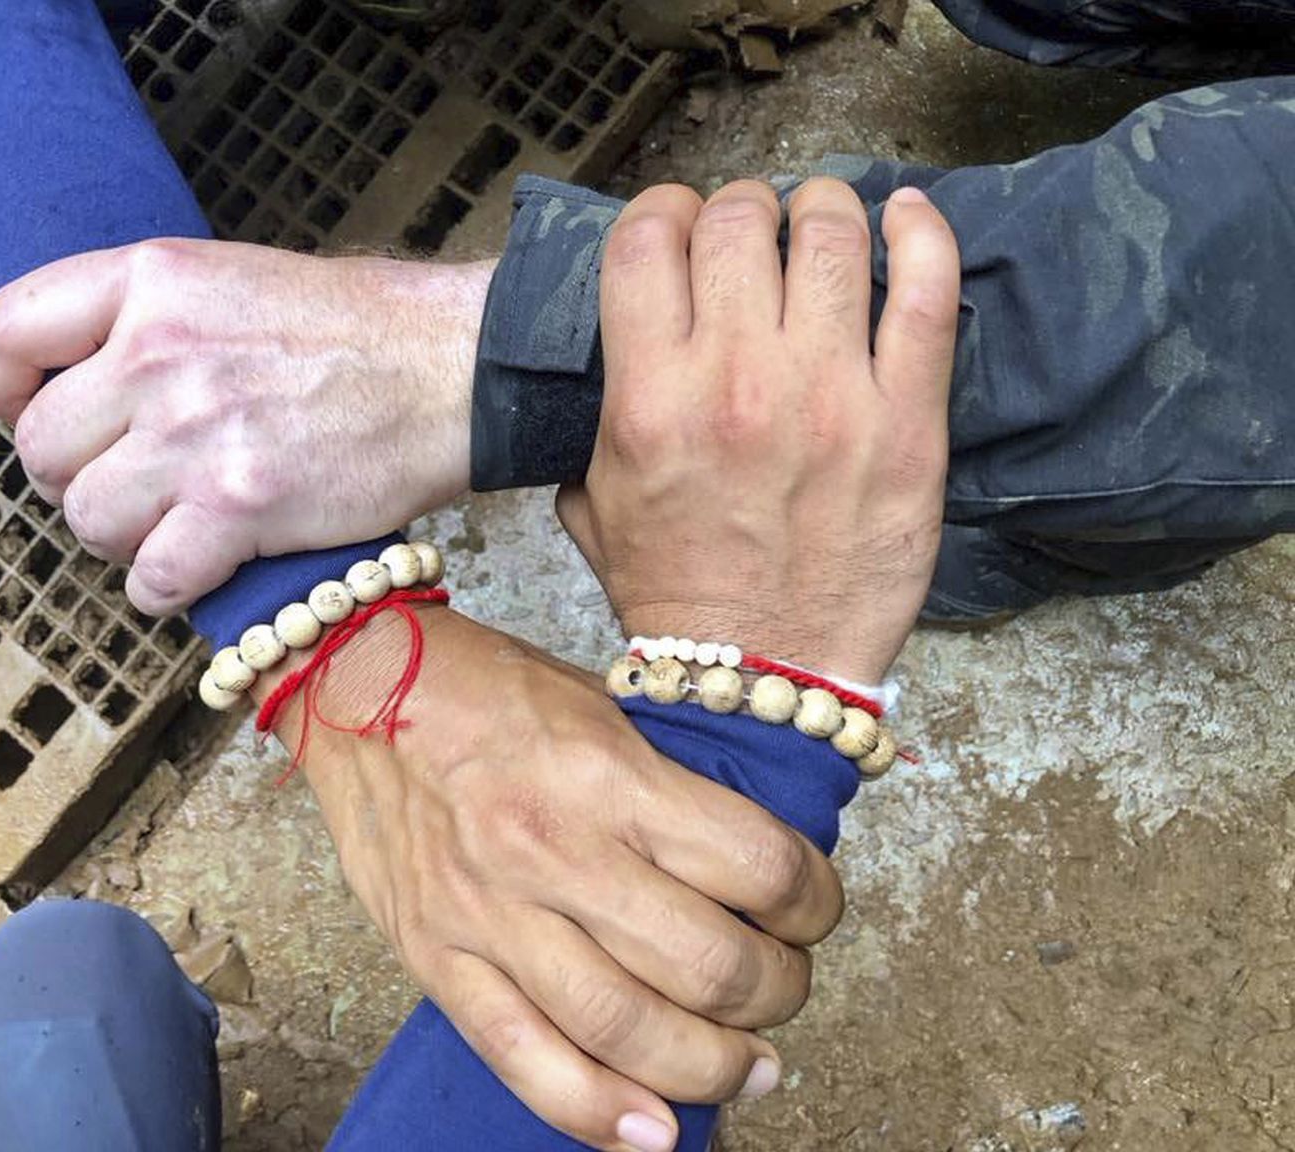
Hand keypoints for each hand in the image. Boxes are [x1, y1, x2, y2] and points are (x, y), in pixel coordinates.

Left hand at [0, 240, 490, 615]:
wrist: (452, 368)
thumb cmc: (355, 329)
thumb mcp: (231, 276)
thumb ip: (145, 318)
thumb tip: (78, 380)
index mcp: (151, 282)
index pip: (6, 331)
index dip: (0, 387)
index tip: (23, 409)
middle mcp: (157, 356)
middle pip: (40, 450)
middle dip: (74, 478)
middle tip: (129, 481)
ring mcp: (194, 436)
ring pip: (86, 521)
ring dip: (122, 536)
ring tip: (173, 522)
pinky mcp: (238, 510)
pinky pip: (151, 580)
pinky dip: (166, 586)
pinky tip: (201, 564)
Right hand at [257, 607, 843, 1151]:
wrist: (354, 680)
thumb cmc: (487, 687)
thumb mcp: (601, 704)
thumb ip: (669, 789)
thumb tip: (749, 872)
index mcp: (606, 773)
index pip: (756, 865)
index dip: (814, 901)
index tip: (816, 907)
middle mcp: (553, 850)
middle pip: (708, 965)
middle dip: (776, 992)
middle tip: (786, 987)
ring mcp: (489, 913)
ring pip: (627, 1029)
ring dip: (712, 1065)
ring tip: (748, 1066)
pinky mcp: (436, 957)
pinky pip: (523, 1059)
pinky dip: (597, 1111)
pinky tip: (655, 1131)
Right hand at [558, 179, 960, 682]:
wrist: (763, 675)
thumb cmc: (678, 594)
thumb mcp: (593, 504)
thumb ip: (600, 413)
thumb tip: (627, 345)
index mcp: (650, 400)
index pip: (648, 239)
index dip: (662, 212)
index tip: (677, 229)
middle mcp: (736, 382)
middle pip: (736, 219)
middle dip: (737, 210)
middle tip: (750, 239)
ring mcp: (830, 396)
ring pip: (829, 232)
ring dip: (819, 209)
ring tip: (818, 226)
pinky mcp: (908, 421)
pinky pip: (928, 290)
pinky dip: (922, 232)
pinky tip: (907, 216)